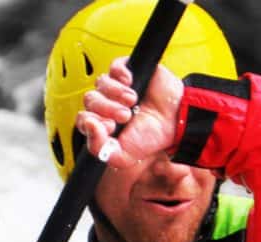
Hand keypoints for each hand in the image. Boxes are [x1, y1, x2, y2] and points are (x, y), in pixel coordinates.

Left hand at [76, 56, 182, 170]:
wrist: (176, 121)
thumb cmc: (151, 138)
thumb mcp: (123, 155)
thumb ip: (99, 148)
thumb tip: (88, 124)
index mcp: (103, 124)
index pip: (83, 119)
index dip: (93, 122)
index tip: (111, 127)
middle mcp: (107, 104)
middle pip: (90, 100)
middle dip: (106, 108)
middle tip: (125, 116)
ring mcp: (117, 87)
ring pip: (100, 83)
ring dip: (115, 93)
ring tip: (132, 101)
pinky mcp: (129, 71)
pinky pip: (114, 67)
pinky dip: (120, 74)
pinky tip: (132, 83)